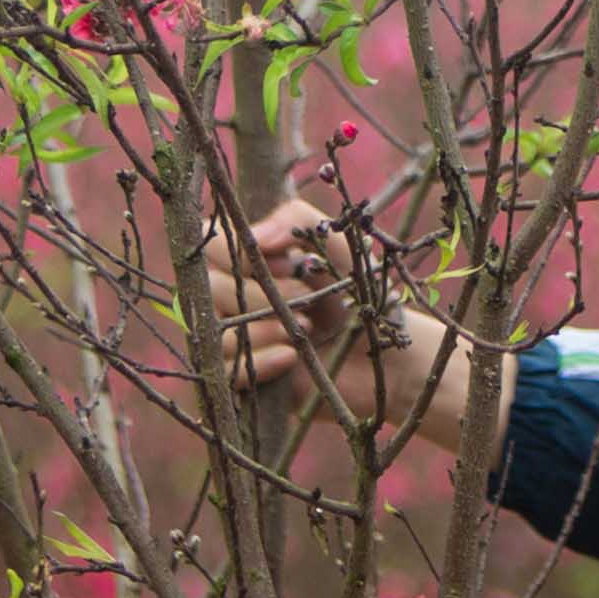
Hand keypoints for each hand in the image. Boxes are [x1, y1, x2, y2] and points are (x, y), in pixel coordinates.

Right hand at [211, 197, 508, 461]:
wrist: (389, 352)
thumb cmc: (361, 292)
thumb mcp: (336, 244)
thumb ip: (297, 219)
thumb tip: (256, 237)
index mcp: (250, 259)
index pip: (210, 243)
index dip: (237, 252)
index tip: (279, 260)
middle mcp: (235, 295)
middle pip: (209, 286)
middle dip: (259, 291)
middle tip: (305, 297)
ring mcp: (238, 337)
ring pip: (216, 330)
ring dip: (261, 327)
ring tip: (306, 329)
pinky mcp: (247, 378)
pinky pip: (226, 371)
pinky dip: (260, 361)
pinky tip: (292, 357)